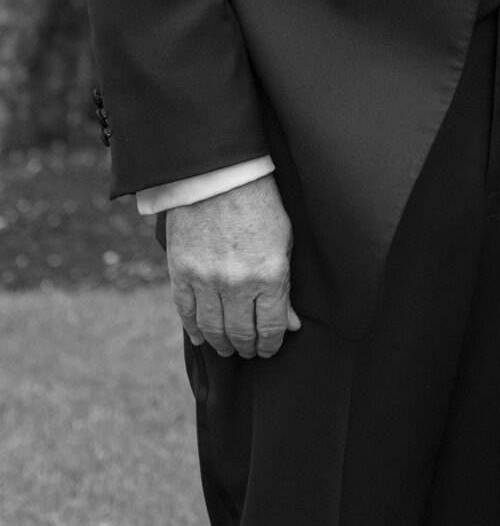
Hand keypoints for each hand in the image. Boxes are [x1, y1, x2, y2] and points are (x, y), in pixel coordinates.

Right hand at [166, 175, 300, 359]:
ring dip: (222, 344)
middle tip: (249, 352)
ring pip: (213, 329)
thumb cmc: (260, 203)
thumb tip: (291, 324)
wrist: (220, 173)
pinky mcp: (181, 272)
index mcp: (269, 275)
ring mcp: (206, 280)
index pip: (271, 328)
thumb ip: (285, 286)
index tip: (270, 349)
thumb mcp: (285, 241)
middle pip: (241, 333)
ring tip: (228, 348)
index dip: (271, 344)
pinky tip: (201, 338)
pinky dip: (194, 329)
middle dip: (247, 347)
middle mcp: (236, 283)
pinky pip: (186, 312)